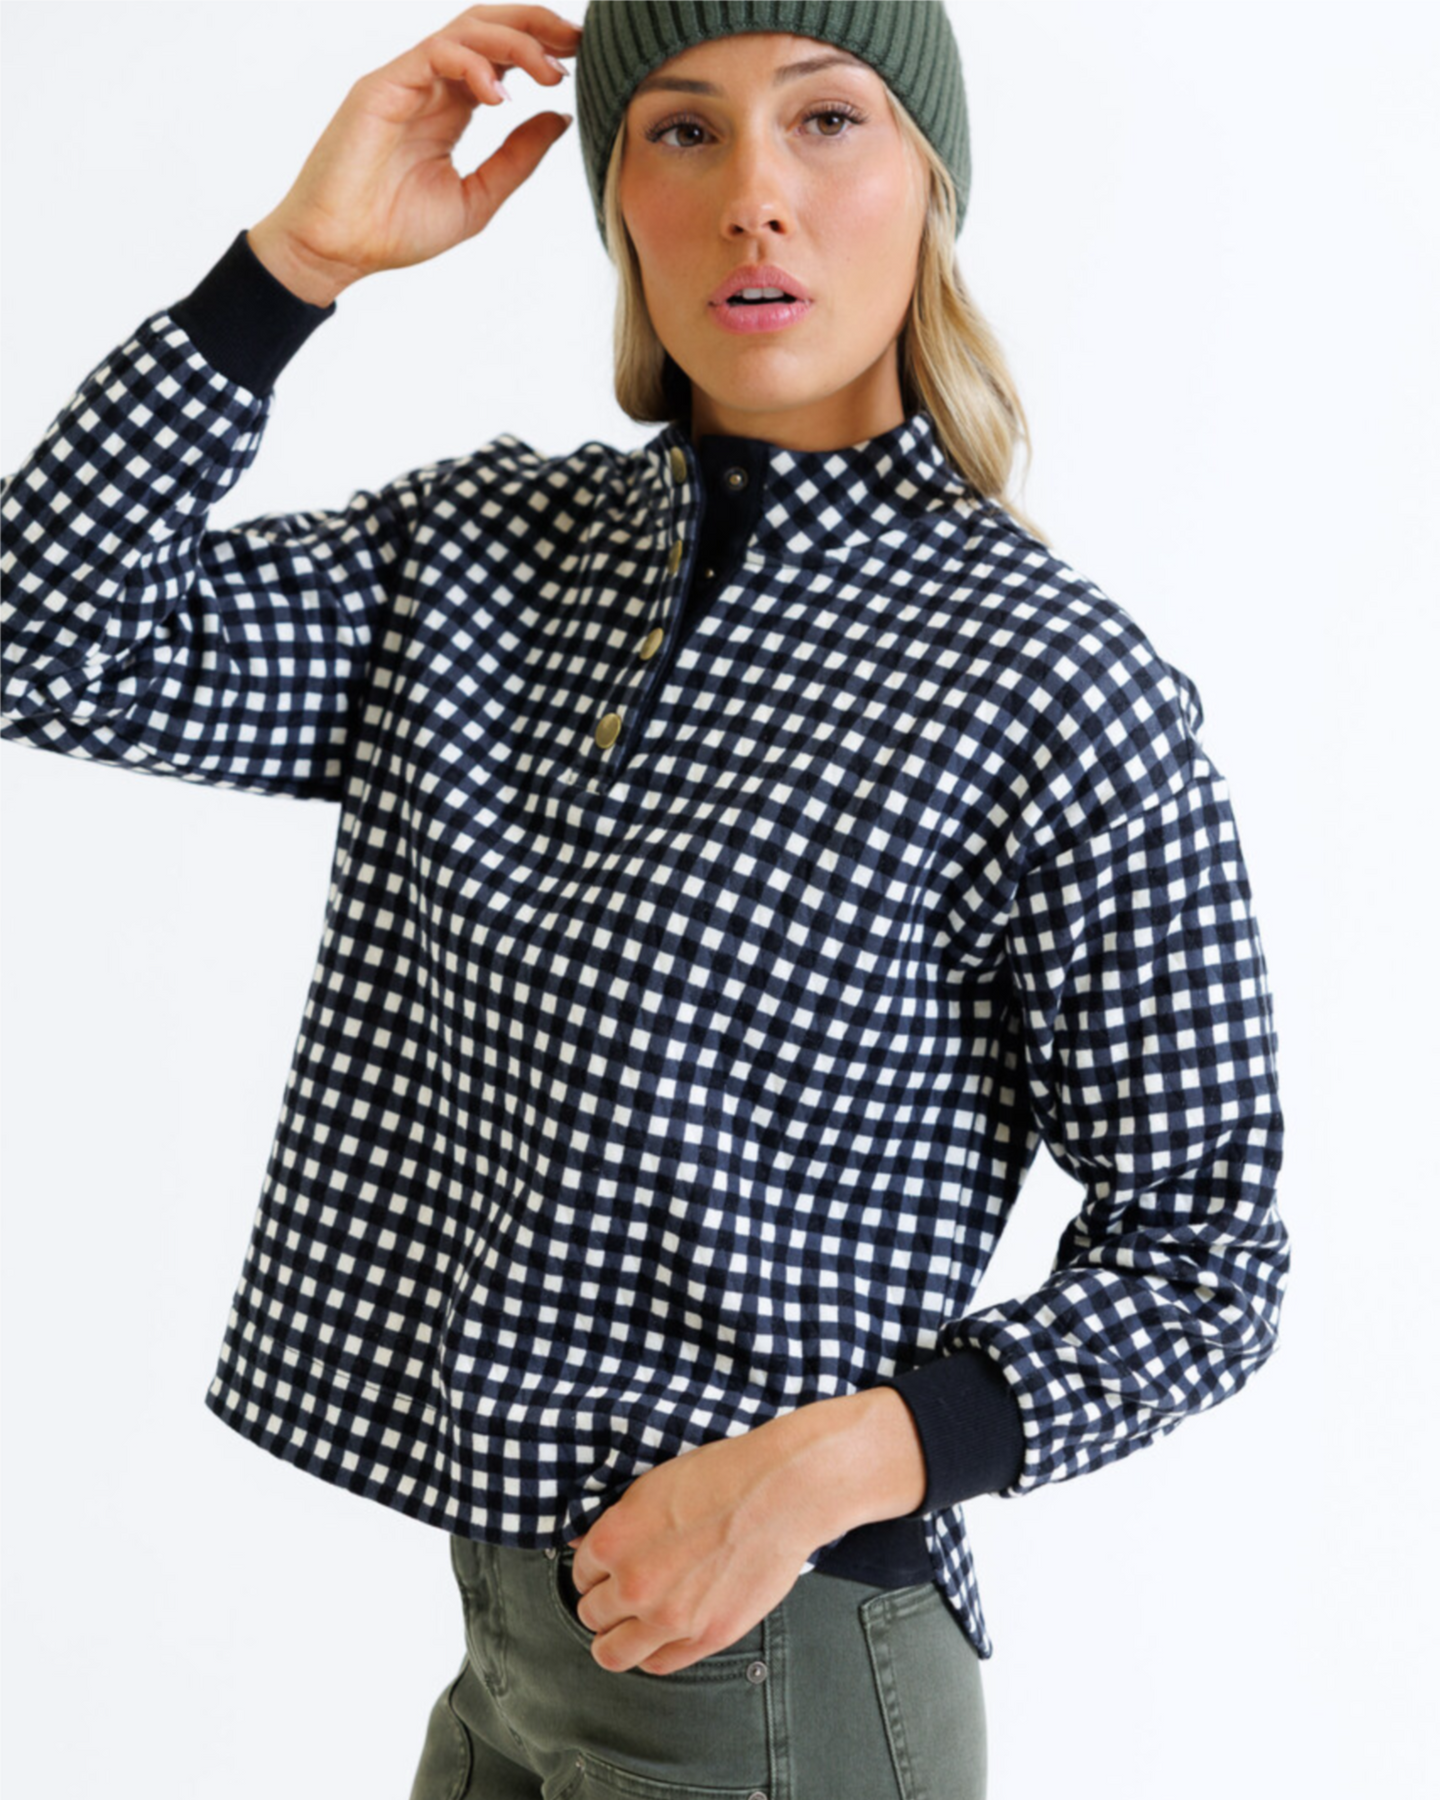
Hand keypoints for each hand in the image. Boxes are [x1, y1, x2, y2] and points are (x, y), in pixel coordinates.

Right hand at [248, 5, 581, 304]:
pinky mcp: (383, 86)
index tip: (582, 58)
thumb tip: (561, 119)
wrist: (339, 250)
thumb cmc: (396, 230)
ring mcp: (406, 80)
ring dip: (515, 42)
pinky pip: (434, 53)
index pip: (502, 56)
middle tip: (578, 42)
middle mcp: (430, 84)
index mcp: (452, 106)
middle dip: (536, 25)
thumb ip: (517, 158)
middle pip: (488, 27)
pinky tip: (500, 95)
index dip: (542, 48)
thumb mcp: (478, 197)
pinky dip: (472, 63)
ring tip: (550, 72)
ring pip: (466, 31)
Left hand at [565, 1418, 826, 1676]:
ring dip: (616, 1639)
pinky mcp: (706, 1637)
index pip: (579, 1573)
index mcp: (613, 1542)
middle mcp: (633, 1586)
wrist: (777, 1493)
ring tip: (631, 1626)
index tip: (610, 1569)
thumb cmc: (719, 1477)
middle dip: (604, 1603)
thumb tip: (582, 1544)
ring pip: (612, 1653)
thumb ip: (614, 1523)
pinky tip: (661, 1636)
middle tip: (624, 1593)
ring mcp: (669, 1618)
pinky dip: (653, 1653)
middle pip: (591, 1615)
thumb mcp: (651, 1485)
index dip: (595, 1570)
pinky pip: (658, 1664)